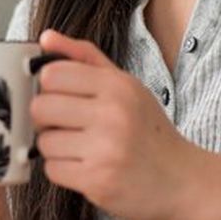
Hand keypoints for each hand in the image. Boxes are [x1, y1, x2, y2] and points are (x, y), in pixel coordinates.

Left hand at [31, 29, 202, 218]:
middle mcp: (112, 115)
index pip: (51, 74)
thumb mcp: (124, 85)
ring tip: (80, 146)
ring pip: (43, 141)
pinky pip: (52, 170)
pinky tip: (84, 166)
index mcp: (117, 86)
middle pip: (40, 107)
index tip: (61, 95)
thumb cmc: (147, 129)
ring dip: (55, 146)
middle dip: (46, 117)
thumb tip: (46, 37)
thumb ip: (84, 57)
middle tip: (65, 123)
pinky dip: (62, 169)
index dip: (49, 86)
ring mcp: (105, 150)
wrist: (180, 179)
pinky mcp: (98, 182)